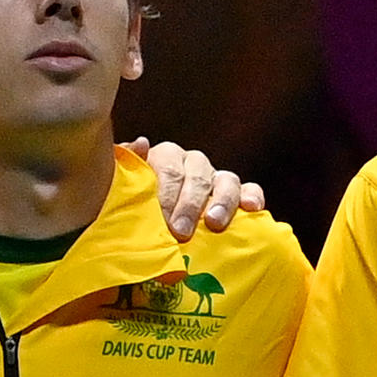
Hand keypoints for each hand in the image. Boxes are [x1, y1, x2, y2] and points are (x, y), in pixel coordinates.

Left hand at [137, 140, 261, 233]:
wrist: (156, 233)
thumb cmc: (137, 213)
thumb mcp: (125, 191)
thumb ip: (125, 168)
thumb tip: (142, 143)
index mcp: (165, 159)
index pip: (168, 168)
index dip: (166, 193)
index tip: (160, 218)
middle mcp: (192, 164)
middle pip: (196, 176)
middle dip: (189, 205)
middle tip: (180, 232)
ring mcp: (216, 178)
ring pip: (225, 180)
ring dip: (221, 202)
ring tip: (214, 224)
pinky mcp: (238, 195)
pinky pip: (250, 190)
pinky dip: (252, 196)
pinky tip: (252, 209)